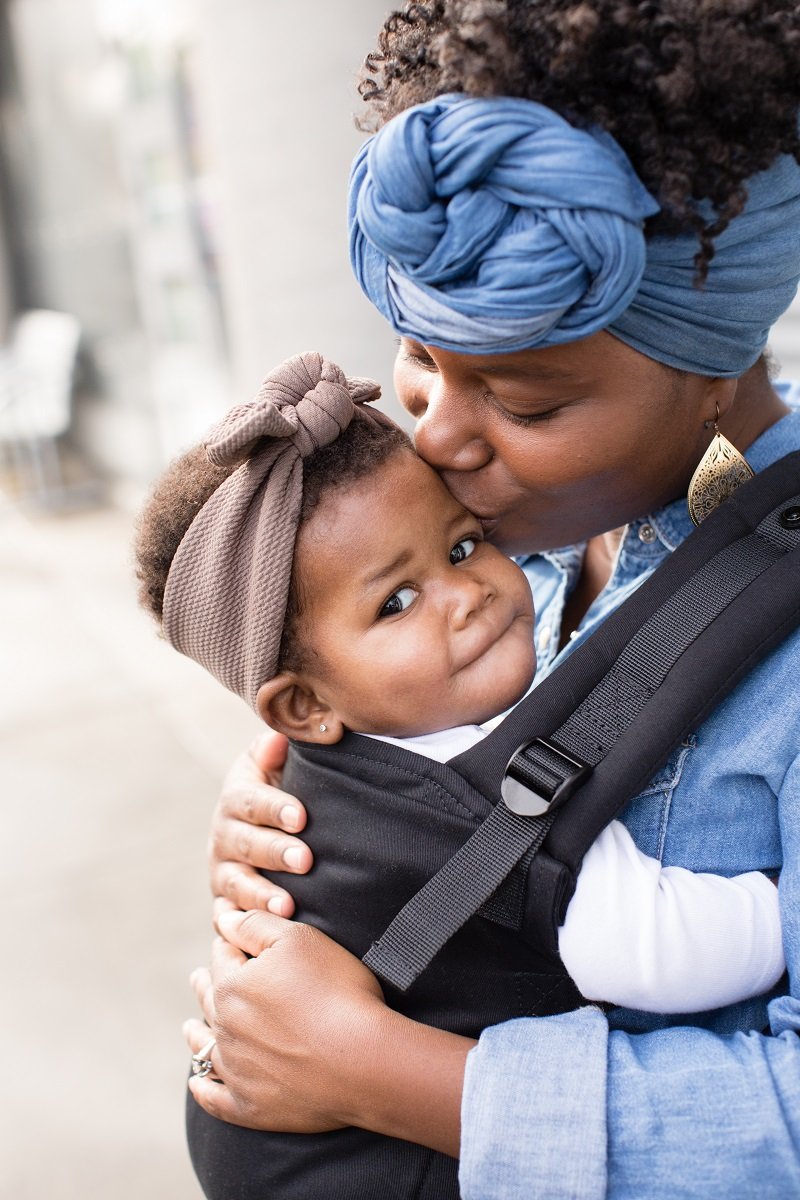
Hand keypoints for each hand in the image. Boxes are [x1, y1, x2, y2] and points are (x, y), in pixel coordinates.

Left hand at [185, 904, 469, 1153]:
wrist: (363, 1060)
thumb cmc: (337, 991)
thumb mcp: (299, 939)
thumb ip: (255, 925)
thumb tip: (223, 920)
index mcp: (232, 986)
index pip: (223, 956)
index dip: (229, 944)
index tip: (229, 941)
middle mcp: (225, 1028)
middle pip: (209, 999)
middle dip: (205, 984)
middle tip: (199, 977)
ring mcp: (236, 1070)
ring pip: (205, 1048)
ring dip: (197, 1034)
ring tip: (190, 1027)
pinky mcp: (250, 1107)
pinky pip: (214, 1099)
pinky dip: (203, 1089)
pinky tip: (198, 1084)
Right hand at [209, 730, 312, 914]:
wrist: (261, 827)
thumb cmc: (279, 792)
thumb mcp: (273, 765)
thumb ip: (273, 751)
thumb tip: (276, 739)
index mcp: (237, 800)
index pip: (252, 802)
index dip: (276, 808)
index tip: (301, 817)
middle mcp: (224, 836)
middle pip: (247, 844)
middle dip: (275, 852)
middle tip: (304, 859)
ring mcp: (224, 873)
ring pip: (237, 885)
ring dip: (261, 896)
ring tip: (288, 907)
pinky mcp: (227, 904)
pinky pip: (229, 920)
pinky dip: (240, 930)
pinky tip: (258, 938)